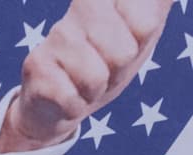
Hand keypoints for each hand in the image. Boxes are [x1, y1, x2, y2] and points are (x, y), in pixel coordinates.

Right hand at [0, 0, 172, 153]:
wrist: (56, 101)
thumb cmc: (105, 63)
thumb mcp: (141, 33)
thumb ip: (156, 6)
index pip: (145, 22)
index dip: (141, 42)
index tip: (129, 42)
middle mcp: (79, 9)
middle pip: (124, 52)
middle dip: (118, 70)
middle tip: (107, 67)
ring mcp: (57, 36)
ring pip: (97, 77)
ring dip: (95, 90)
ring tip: (85, 82)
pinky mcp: (37, 65)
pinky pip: (73, 99)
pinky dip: (74, 106)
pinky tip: (66, 93)